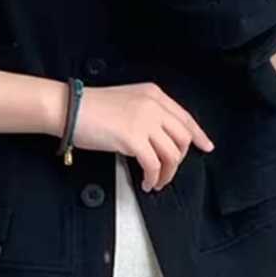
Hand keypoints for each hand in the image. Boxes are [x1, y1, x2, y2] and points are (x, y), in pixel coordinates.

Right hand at [69, 83, 214, 191]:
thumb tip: (160, 138)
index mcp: (153, 94)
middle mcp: (153, 105)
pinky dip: (153, 177)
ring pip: (171, 154)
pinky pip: (153, 165)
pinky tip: (145, 183)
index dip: (198, 134)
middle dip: (178, 160)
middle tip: (168, 172)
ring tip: (155, 182)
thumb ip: (147, 112)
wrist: (70, 108)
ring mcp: (144, 121)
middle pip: (182, 138)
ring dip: (166, 174)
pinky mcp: (133, 138)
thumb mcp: (127, 100)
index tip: (205, 146)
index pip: (185, 117)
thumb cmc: (91, 107)